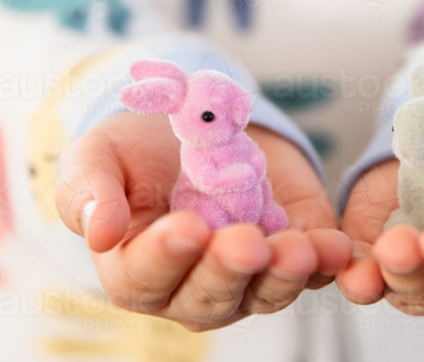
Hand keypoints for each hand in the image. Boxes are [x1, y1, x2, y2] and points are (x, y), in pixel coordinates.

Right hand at [55, 113, 351, 331]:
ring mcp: (247, 277)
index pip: (146, 276)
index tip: (186, 228)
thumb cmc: (132, 150)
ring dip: (283, 275)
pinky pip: (312, 270)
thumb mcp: (96, 157)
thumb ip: (86, 192)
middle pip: (211, 296)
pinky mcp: (292, 253)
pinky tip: (336, 246)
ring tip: (296, 249)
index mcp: (135, 271)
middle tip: (244, 243)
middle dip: (230, 270)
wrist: (191, 126)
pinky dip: (326, 261)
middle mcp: (191, 287)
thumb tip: (98, 232)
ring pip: (265, 292)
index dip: (166, 255)